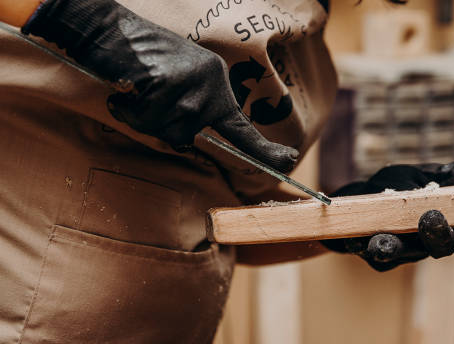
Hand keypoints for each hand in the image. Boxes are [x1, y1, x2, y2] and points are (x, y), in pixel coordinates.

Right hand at [21, 0, 297, 171]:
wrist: (109, 28)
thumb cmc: (138, 59)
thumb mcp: (179, 80)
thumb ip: (194, 107)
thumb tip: (192, 137)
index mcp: (216, 82)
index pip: (241, 125)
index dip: (263, 149)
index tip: (288, 161)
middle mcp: (212, 82)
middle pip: (186, 136)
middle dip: (159, 124)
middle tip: (144, 97)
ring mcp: (192, 83)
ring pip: (168, 132)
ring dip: (143, 118)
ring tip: (135, 90)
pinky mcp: (169, 83)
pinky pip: (147, 120)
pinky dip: (130, 111)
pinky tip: (126, 88)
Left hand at [321, 161, 453, 271]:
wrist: (359, 198)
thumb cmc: (398, 187)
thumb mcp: (426, 174)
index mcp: (449, 226)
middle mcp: (429, 244)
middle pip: (443, 249)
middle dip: (442, 236)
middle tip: (435, 216)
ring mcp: (403, 251)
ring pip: (409, 252)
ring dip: (406, 241)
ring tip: (405, 225)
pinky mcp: (377, 256)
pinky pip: (378, 253)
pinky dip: (375, 245)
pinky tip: (372, 239)